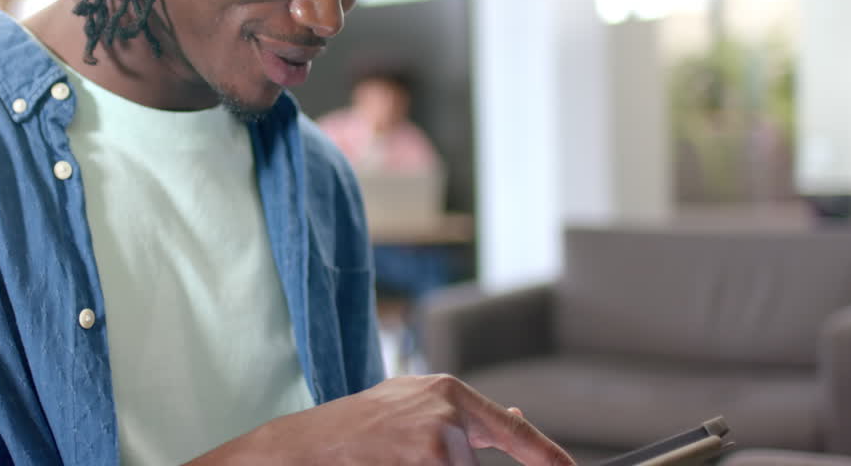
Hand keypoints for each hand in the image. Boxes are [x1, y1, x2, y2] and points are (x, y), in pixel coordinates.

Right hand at [190, 375, 573, 465]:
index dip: (546, 456)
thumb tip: (520, 415)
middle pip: (481, 463)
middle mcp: (448, 406)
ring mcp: (438, 433)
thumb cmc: (355, 431)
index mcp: (447, 391)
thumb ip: (464, 417)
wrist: (304, 445)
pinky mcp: (427, 456)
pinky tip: (390, 462)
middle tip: (414, 455)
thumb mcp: (410, 409)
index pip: (513, 428)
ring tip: (393, 458)